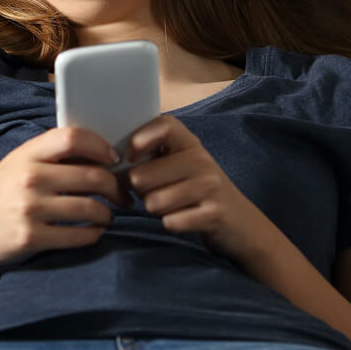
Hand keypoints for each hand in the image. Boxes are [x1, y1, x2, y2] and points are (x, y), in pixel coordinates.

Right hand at [0, 127, 124, 271]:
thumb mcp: (15, 166)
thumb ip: (49, 158)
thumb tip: (99, 157)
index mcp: (25, 155)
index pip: (72, 138)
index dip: (100, 146)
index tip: (113, 158)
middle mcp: (28, 178)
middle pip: (93, 176)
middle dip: (116, 187)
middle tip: (122, 195)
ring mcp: (30, 209)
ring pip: (92, 208)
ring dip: (107, 214)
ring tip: (106, 215)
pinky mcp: (32, 238)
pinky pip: (80, 236)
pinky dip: (94, 234)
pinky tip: (92, 231)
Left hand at [123, 115, 275, 262]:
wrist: (242, 224)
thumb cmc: (196, 192)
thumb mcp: (179, 166)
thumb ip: (150, 157)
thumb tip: (109, 161)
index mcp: (190, 144)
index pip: (164, 125)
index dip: (140, 138)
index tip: (130, 156)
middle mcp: (202, 161)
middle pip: (142, 175)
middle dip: (139, 191)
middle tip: (154, 193)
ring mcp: (211, 187)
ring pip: (153, 202)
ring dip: (154, 209)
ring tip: (171, 206)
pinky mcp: (215, 214)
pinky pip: (171, 221)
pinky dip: (171, 224)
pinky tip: (184, 219)